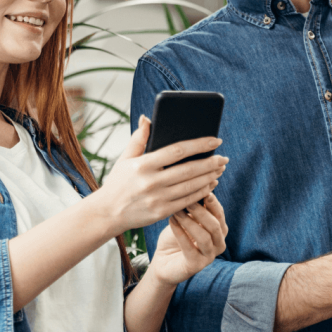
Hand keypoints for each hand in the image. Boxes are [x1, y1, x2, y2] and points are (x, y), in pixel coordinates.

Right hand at [95, 115, 228, 229]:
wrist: (107, 213)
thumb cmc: (118, 182)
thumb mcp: (125, 158)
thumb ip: (138, 138)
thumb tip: (147, 118)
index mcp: (143, 165)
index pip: (178, 150)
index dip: (200, 144)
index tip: (215, 140)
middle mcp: (151, 182)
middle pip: (189, 169)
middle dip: (210, 162)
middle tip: (224, 158)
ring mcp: (157, 198)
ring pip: (191, 186)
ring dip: (209, 177)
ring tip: (220, 169)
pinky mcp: (161, 212)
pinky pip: (187, 201)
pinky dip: (202, 192)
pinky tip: (210, 184)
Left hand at [147, 193, 228, 285]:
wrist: (164, 261)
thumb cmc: (177, 236)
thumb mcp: (186, 219)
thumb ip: (194, 207)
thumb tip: (199, 186)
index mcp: (220, 230)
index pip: (220, 214)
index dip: (212, 202)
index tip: (202, 189)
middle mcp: (219, 244)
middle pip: (215, 225)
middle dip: (201, 212)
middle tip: (187, 201)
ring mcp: (209, 256)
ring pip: (204, 237)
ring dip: (189, 222)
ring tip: (177, 212)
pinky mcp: (196, 265)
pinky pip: (189, 248)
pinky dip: (180, 233)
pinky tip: (171, 221)